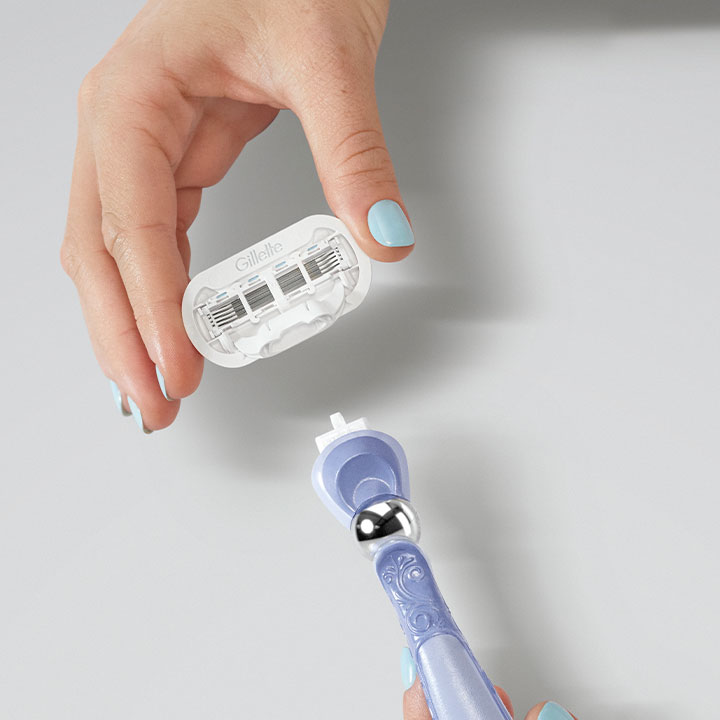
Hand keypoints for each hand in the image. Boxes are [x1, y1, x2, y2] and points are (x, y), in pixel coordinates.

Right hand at [61, 0, 412, 431]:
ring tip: (157, 389)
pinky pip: (151, 242)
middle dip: (122, 337)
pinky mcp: (171, 159)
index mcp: (135, 94)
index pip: (132, 225)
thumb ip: (354, 151)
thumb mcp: (328, 54)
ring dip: (132, 327)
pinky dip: (159, 296)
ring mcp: (140, 144)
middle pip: (99, 253)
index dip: (153, 308)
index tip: (179, 368)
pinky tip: (174, 337)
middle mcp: (121, 123)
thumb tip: (379, 234)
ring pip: (114, 255)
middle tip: (154, 404)